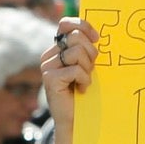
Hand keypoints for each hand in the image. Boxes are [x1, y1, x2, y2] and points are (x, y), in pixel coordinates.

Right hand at [42, 17, 102, 143]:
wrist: (76, 119)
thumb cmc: (84, 90)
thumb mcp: (86, 64)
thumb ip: (86, 48)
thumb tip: (97, 34)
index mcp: (57, 49)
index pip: (66, 24)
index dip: (83, 26)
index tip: (97, 38)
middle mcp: (49, 55)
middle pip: (76, 37)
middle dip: (90, 52)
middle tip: (91, 69)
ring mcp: (47, 67)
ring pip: (77, 52)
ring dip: (88, 68)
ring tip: (84, 81)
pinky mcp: (50, 79)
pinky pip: (76, 70)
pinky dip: (84, 80)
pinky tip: (81, 89)